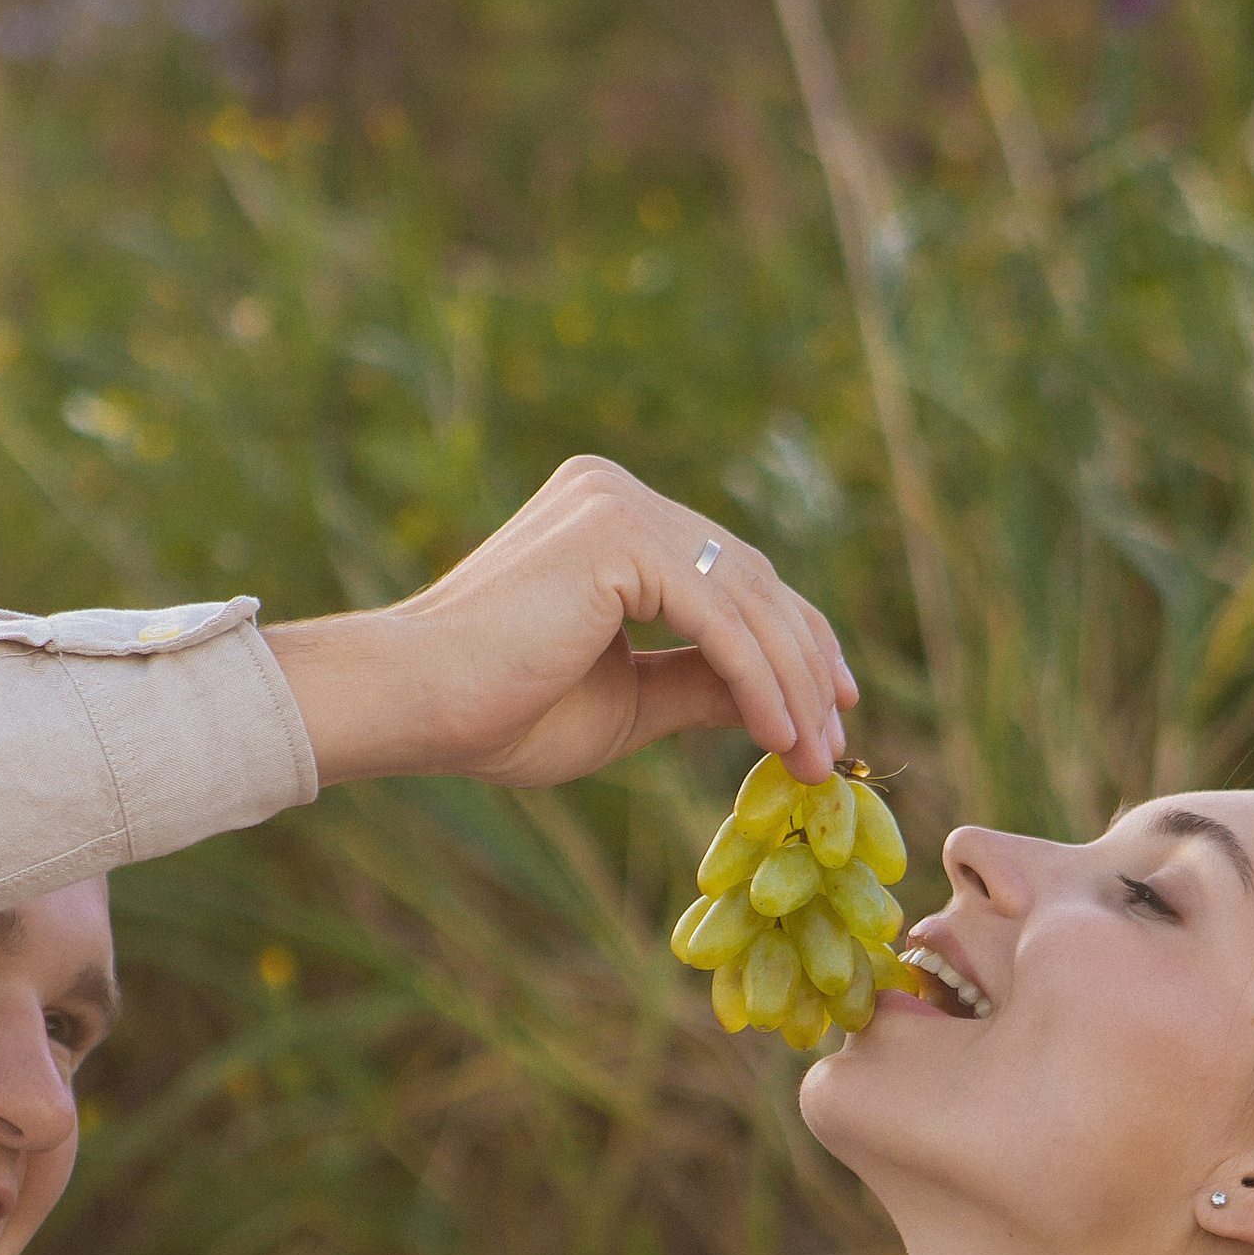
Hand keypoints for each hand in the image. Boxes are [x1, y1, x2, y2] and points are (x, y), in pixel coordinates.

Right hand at [269, 456, 857, 796]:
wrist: (417, 705)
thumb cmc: (499, 712)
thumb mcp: (631, 701)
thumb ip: (702, 685)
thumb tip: (784, 701)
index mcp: (614, 519)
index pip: (735, 576)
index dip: (795, 645)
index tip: (835, 712)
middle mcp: (619, 494)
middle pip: (753, 582)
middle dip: (806, 669)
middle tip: (837, 747)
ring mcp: (619, 503)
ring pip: (747, 600)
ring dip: (793, 686)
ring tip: (815, 759)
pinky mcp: (619, 534)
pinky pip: (719, 618)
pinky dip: (758, 681)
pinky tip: (778, 737)